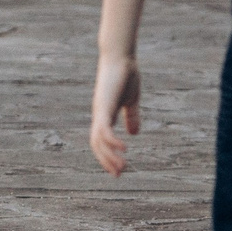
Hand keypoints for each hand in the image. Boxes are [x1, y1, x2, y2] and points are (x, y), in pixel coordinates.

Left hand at [89, 54, 141, 175]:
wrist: (120, 56)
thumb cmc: (125, 74)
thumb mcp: (131, 100)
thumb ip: (131, 116)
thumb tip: (134, 134)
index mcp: (105, 114)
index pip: (101, 140)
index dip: (107, 155)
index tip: (117, 170)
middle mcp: (99, 114)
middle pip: (97, 144)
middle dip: (106, 160)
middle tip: (119, 174)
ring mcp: (100, 110)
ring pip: (99, 139)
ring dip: (109, 155)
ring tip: (122, 167)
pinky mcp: (104, 105)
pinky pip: (104, 128)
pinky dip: (111, 140)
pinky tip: (124, 147)